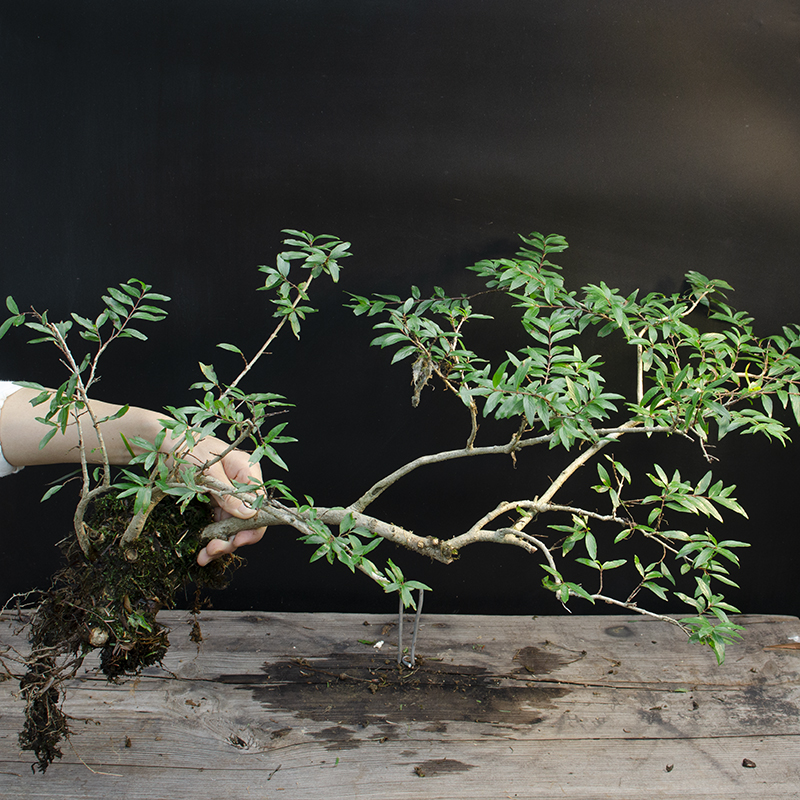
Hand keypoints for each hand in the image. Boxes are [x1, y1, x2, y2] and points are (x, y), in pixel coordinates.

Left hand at [187, 444, 266, 565]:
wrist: (159, 444)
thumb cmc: (186, 448)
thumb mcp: (208, 472)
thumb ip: (229, 495)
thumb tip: (250, 514)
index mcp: (246, 471)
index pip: (261, 504)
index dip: (253, 526)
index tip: (238, 540)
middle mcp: (241, 485)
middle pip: (248, 519)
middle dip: (233, 538)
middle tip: (215, 549)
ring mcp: (228, 495)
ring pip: (233, 526)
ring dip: (221, 543)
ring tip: (205, 555)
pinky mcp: (214, 502)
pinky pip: (219, 525)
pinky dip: (212, 539)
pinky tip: (203, 552)